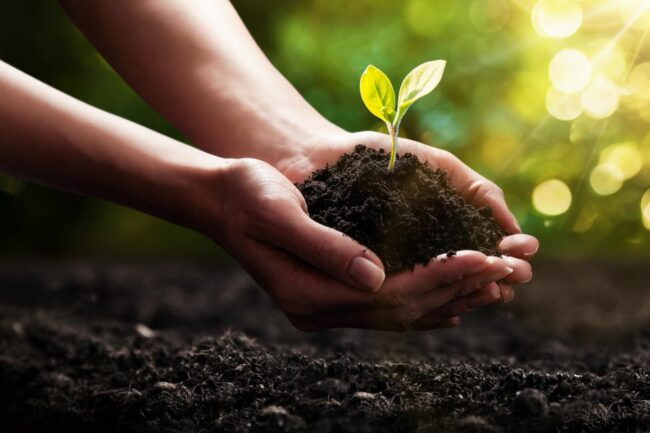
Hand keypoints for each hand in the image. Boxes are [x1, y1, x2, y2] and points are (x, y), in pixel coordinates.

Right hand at [194, 157, 520, 330]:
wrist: (222, 200)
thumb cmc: (247, 196)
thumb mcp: (279, 213)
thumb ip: (326, 248)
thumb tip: (378, 277)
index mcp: (307, 294)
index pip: (389, 295)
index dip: (441, 276)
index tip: (484, 256)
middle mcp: (319, 309)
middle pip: (402, 309)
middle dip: (457, 287)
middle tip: (507, 269)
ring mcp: (324, 306)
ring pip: (400, 312)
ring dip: (449, 296)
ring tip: (493, 281)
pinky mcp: (331, 294)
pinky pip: (387, 307)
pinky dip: (424, 300)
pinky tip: (453, 296)